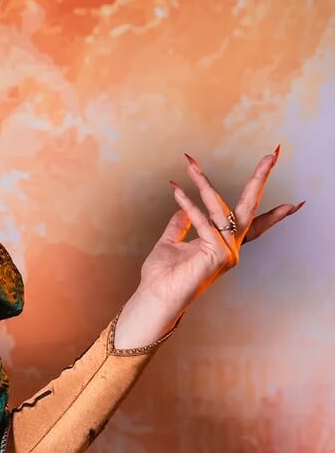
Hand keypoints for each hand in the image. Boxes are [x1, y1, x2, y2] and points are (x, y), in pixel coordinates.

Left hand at [137, 147, 304, 318]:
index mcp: (224, 246)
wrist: (155, 298)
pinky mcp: (218, 253)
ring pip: (221, 208)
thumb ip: (181, 224)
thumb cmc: (161, 276)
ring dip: (203, 184)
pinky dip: (189, 205)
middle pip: (251, 208)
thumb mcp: (171, 243)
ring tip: (191, 164)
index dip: (274, 213)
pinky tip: (178, 191)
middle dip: (261, 179)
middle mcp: (231, 249)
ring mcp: (228, 252)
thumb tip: (182, 205)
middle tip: (274, 154)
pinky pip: (204, 221)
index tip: (296, 204)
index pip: (255, 225)